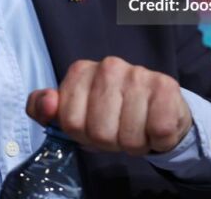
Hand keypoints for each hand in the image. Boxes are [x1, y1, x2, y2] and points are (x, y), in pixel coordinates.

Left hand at [26, 56, 191, 156]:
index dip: (84, 136)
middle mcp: (109, 66)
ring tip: (138, 128)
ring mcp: (138, 74)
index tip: (94, 126)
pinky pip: (157, 132)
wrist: (159, 111)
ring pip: (129, 137)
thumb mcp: (73, 112)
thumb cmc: (112, 114)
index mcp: (81, 71)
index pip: (70, 123)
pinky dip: (157, 139)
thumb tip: (46, 105)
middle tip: (119, 130)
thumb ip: (45, 108)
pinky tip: (155, 126)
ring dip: (135, 143)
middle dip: (110, 142)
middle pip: (99, 132)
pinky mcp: (166, 87)